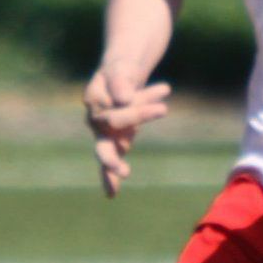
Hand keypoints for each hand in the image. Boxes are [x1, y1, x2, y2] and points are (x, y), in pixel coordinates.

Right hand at [83, 66, 171, 197]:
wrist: (120, 76)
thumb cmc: (121, 70)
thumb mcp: (122, 68)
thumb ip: (121, 82)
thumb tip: (125, 99)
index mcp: (95, 99)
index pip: (116, 110)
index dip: (139, 108)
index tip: (168, 91)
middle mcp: (96, 119)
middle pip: (111, 128)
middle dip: (125, 136)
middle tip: (148, 135)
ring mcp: (104, 132)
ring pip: (109, 149)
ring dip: (116, 163)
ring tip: (119, 181)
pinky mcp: (115, 140)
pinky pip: (112, 158)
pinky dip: (111, 176)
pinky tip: (111, 194)